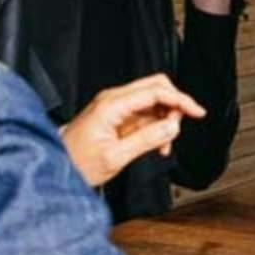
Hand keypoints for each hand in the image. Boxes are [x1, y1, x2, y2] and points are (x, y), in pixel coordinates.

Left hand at [59, 73, 206, 187]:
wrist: (57, 167)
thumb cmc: (77, 162)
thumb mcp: (115, 156)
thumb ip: (147, 140)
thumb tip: (172, 127)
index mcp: (112, 104)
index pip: (156, 91)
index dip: (180, 100)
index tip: (197, 112)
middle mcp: (113, 100)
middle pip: (156, 87)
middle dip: (174, 105)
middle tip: (178, 128)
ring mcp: (115, 107)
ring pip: (154, 100)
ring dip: (166, 120)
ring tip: (163, 145)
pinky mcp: (117, 116)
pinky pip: (146, 114)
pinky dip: (156, 127)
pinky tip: (156, 144)